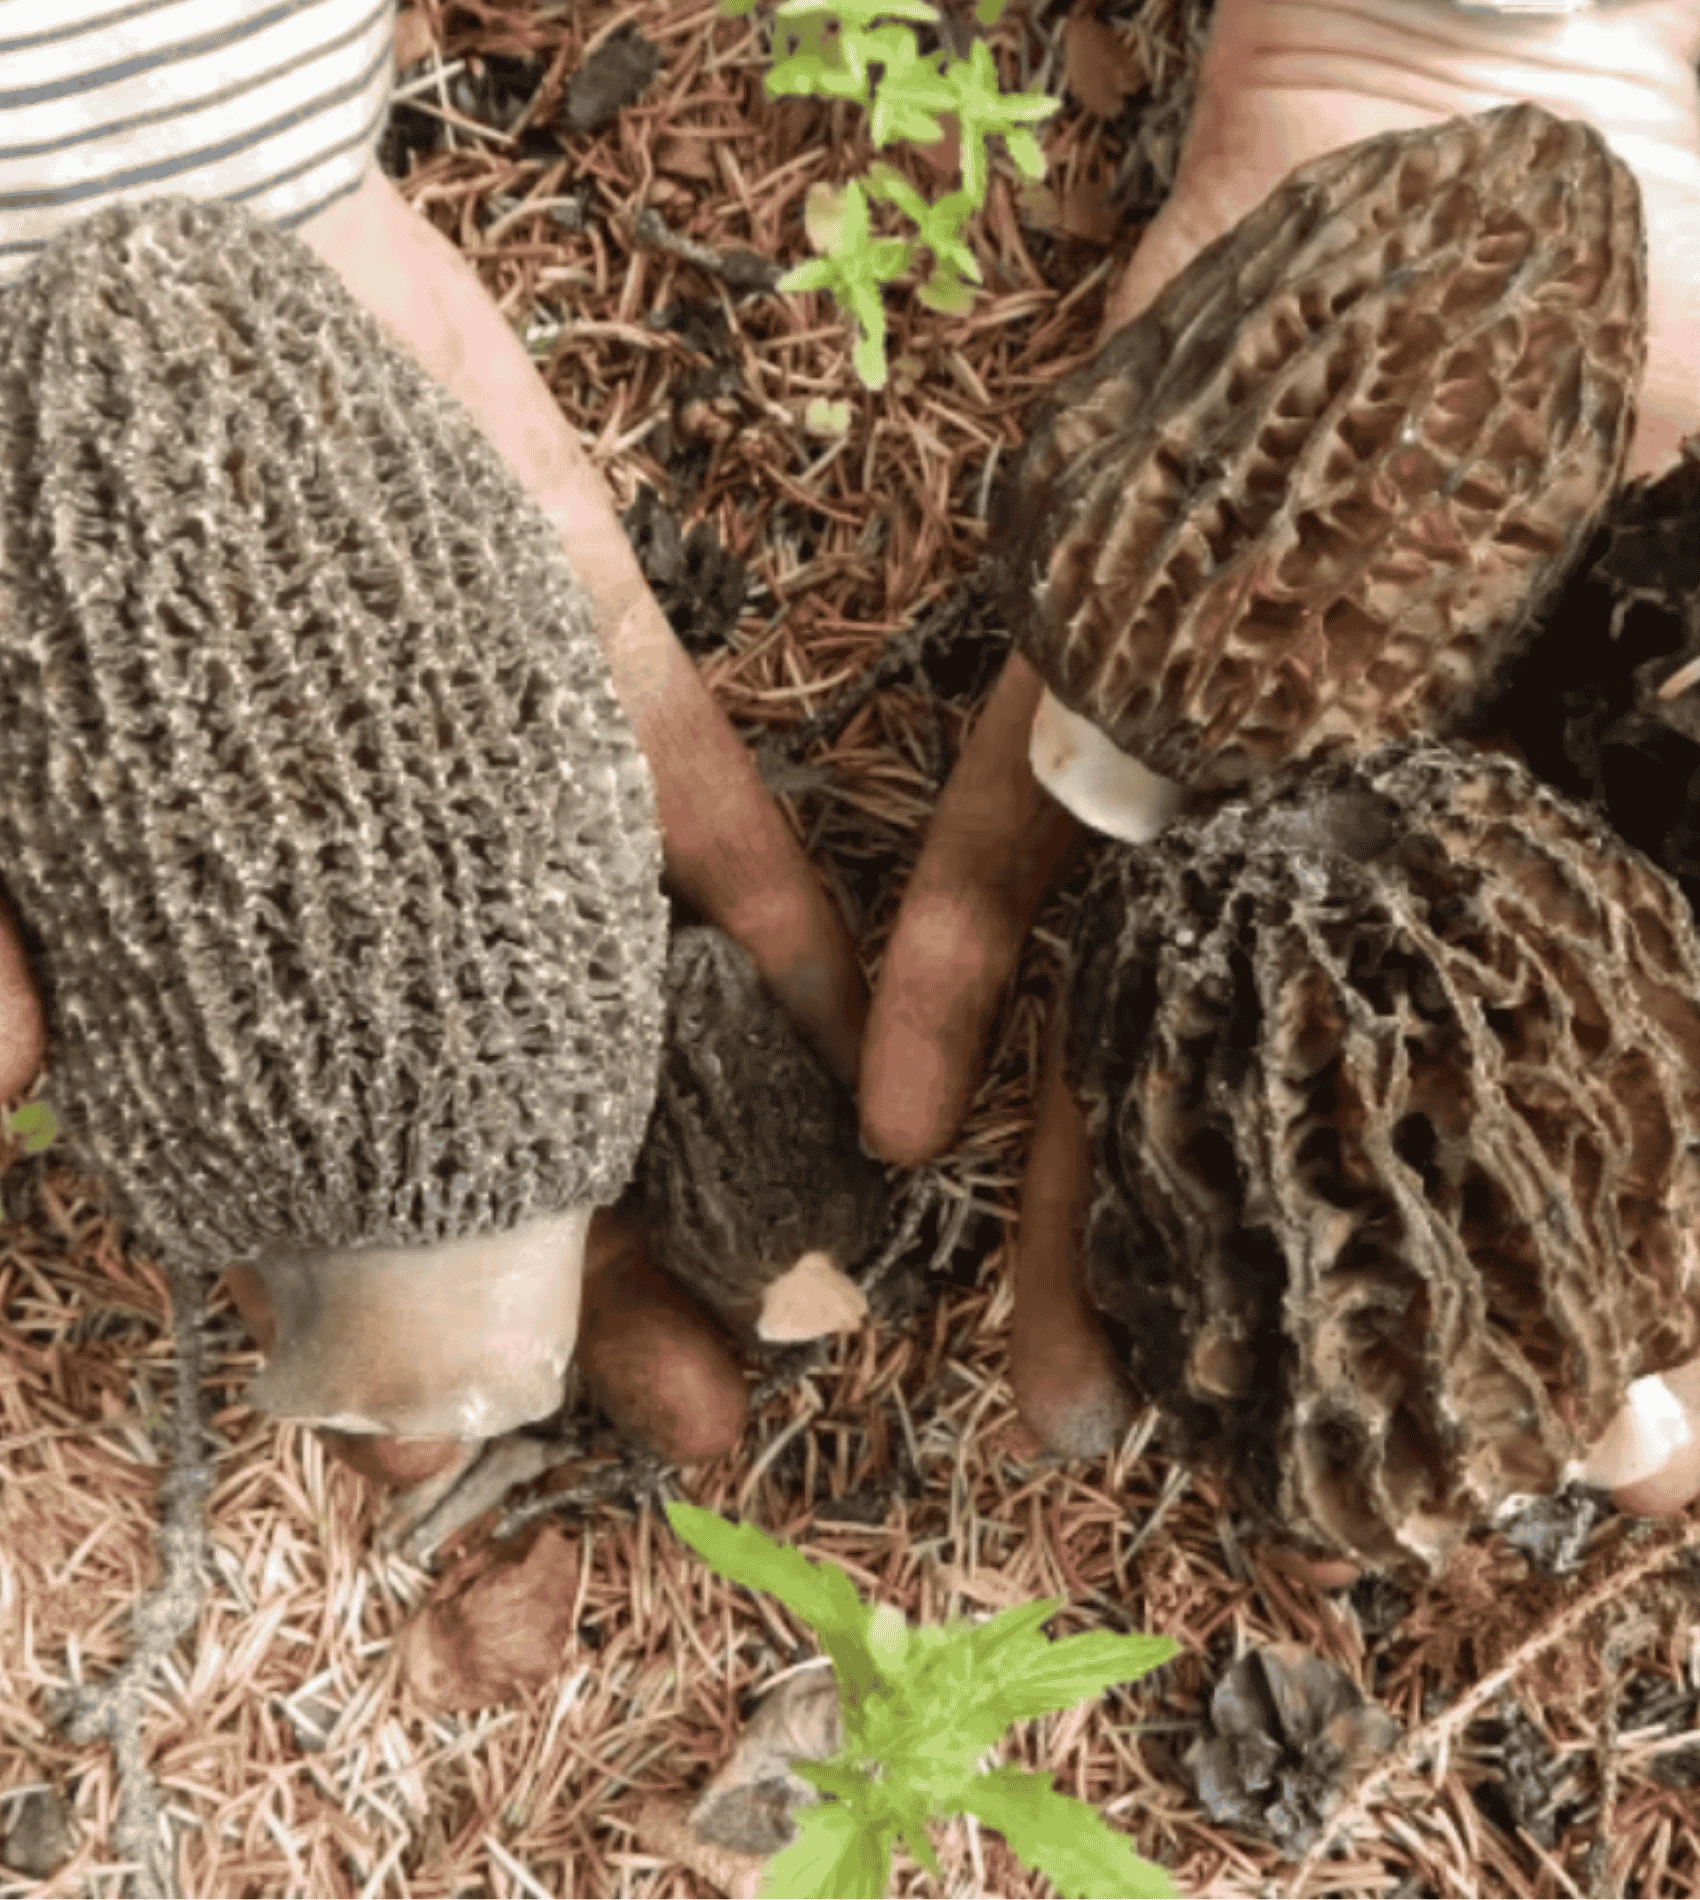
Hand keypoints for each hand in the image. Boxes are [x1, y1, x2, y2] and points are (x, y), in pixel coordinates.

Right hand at [271, 169, 870, 1479]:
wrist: (150, 230)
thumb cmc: (39, 486)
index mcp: (255, 938)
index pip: (340, 1169)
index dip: (398, 1308)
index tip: (476, 1445)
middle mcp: (398, 887)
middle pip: (525, 1123)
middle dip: (611, 1279)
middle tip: (716, 1418)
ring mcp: (510, 781)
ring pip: (643, 998)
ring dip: (730, 1136)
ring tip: (820, 1280)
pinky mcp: (594, 659)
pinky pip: (707, 814)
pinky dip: (776, 921)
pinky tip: (853, 1041)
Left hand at [859, 0, 1699, 1508]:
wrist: (1504, 101)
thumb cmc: (1674, 318)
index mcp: (1530, 840)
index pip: (1548, 1104)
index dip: (1589, 1284)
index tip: (1599, 1453)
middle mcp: (1359, 837)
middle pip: (1315, 1109)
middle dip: (1305, 1300)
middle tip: (1276, 1477)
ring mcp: (1221, 761)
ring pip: (1144, 1019)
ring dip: (1097, 1206)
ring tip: (1077, 1390)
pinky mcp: (1102, 658)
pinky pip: (1012, 830)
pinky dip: (953, 968)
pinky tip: (906, 1112)